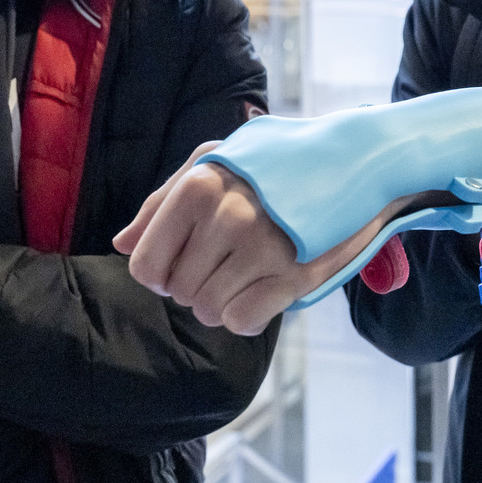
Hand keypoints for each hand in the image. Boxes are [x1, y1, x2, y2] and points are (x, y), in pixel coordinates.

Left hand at [114, 141, 435, 334]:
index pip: (146, 264)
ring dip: (222, 302)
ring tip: (248, 273)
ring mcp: (264, 246)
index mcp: (200, 184)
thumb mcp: (216, 161)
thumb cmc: (278, 163)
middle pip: (177, 292)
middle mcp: (228, 214)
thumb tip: (123, 244)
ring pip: (208, 311)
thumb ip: (164, 201)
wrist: (359, 160)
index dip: (160, 271)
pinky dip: (249, 315)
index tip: (183, 261)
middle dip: (194, 286)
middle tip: (226, 262)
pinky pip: (242, 321)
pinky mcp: (297, 274)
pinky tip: (266, 289)